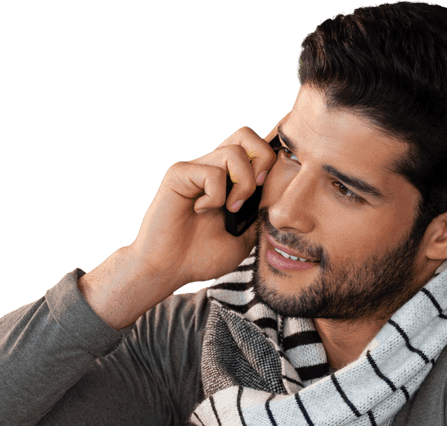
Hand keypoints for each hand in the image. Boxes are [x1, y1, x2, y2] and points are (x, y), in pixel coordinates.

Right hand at [126, 123, 282, 290]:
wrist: (168, 270)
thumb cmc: (200, 257)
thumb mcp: (244, 240)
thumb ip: (259, 215)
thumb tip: (278, 196)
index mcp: (228, 180)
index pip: (256, 149)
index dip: (270, 163)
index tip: (266, 194)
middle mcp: (212, 168)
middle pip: (247, 134)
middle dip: (262, 161)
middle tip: (255, 192)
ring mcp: (196, 169)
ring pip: (235, 151)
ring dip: (243, 185)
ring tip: (229, 210)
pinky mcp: (179, 174)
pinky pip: (212, 173)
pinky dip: (215, 197)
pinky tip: (200, 211)